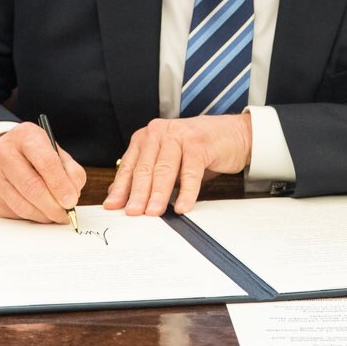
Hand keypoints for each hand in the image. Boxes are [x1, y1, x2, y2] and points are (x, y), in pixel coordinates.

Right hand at [0, 122, 87, 223]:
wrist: (1, 158)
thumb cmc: (34, 156)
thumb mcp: (56, 153)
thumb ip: (70, 171)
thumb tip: (72, 195)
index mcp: (26, 135)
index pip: (46, 161)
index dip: (60, 184)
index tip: (71, 200)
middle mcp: (4, 151)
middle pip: (32, 186)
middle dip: (53, 205)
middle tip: (65, 214)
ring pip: (22, 204)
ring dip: (44, 215)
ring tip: (56, 215)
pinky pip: (14, 213)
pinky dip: (32, 216)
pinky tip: (40, 212)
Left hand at [104, 114, 251, 215]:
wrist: (233, 133)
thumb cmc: (199, 148)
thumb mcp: (168, 160)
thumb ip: (146, 174)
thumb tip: (119, 194)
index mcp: (148, 136)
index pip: (130, 164)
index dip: (121, 187)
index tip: (113, 206)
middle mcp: (161, 132)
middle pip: (145, 168)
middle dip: (138, 193)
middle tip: (133, 212)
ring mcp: (180, 136)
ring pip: (165, 169)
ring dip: (158, 194)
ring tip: (153, 212)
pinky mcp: (200, 144)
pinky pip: (191, 172)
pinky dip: (186, 192)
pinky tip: (182, 206)